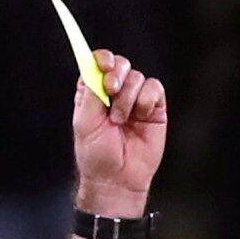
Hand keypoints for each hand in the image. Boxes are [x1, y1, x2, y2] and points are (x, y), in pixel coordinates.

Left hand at [70, 54, 168, 212]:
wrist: (118, 179)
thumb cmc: (96, 154)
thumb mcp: (84, 122)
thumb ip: (90, 93)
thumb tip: (95, 68)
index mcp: (94, 92)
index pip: (98, 63)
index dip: (102, 59)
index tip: (104, 66)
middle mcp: (115, 92)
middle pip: (120, 63)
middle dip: (117, 73)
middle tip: (112, 90)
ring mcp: (136, 99)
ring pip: (137, 77)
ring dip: (128, 97)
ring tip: (122, 121)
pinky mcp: (154, 108)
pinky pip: (155, 88)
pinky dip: (147, 99)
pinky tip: (141, 115)